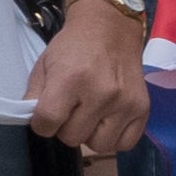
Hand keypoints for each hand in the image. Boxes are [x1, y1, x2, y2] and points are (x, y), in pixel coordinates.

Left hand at [31, 10, 153, 163]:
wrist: (110, 30)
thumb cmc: (72, 47)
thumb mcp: (43, 65)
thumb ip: (35, 95)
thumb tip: (32, 123)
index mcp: (71, 80)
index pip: (48, 123)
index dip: (41, 124)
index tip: (45, 116)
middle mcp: (101, 94)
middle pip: (73, 138)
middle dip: (64, 128)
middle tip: (68, 111)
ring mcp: (125, 104)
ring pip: (100, 145)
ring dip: (89, 135)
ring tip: (88, 116)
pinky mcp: (143, 110)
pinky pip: (125, 143)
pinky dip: (113, 138)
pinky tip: (106, 121)